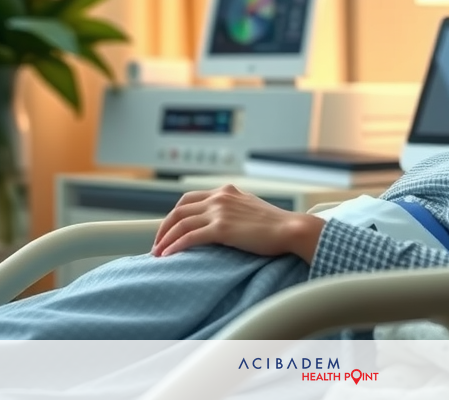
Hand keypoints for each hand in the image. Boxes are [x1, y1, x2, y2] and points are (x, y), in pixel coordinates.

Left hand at [151, 184, 324, 260]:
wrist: (291, 229)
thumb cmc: (276, 225)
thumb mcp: (251, 209)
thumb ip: (234, 210)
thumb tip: (223, 223)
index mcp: (226, 191)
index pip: (189, 199)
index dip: (174, 215)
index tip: (168, 230)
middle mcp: (220, 197)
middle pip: (179, 210)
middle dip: (164, 228)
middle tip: (157, 245)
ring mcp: (220, 211)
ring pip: (181, 223)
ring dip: (165, 239)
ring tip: (158, 254)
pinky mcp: (222, 228)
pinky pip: (190, 237)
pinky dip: (176, 246)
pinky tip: (169, 256)